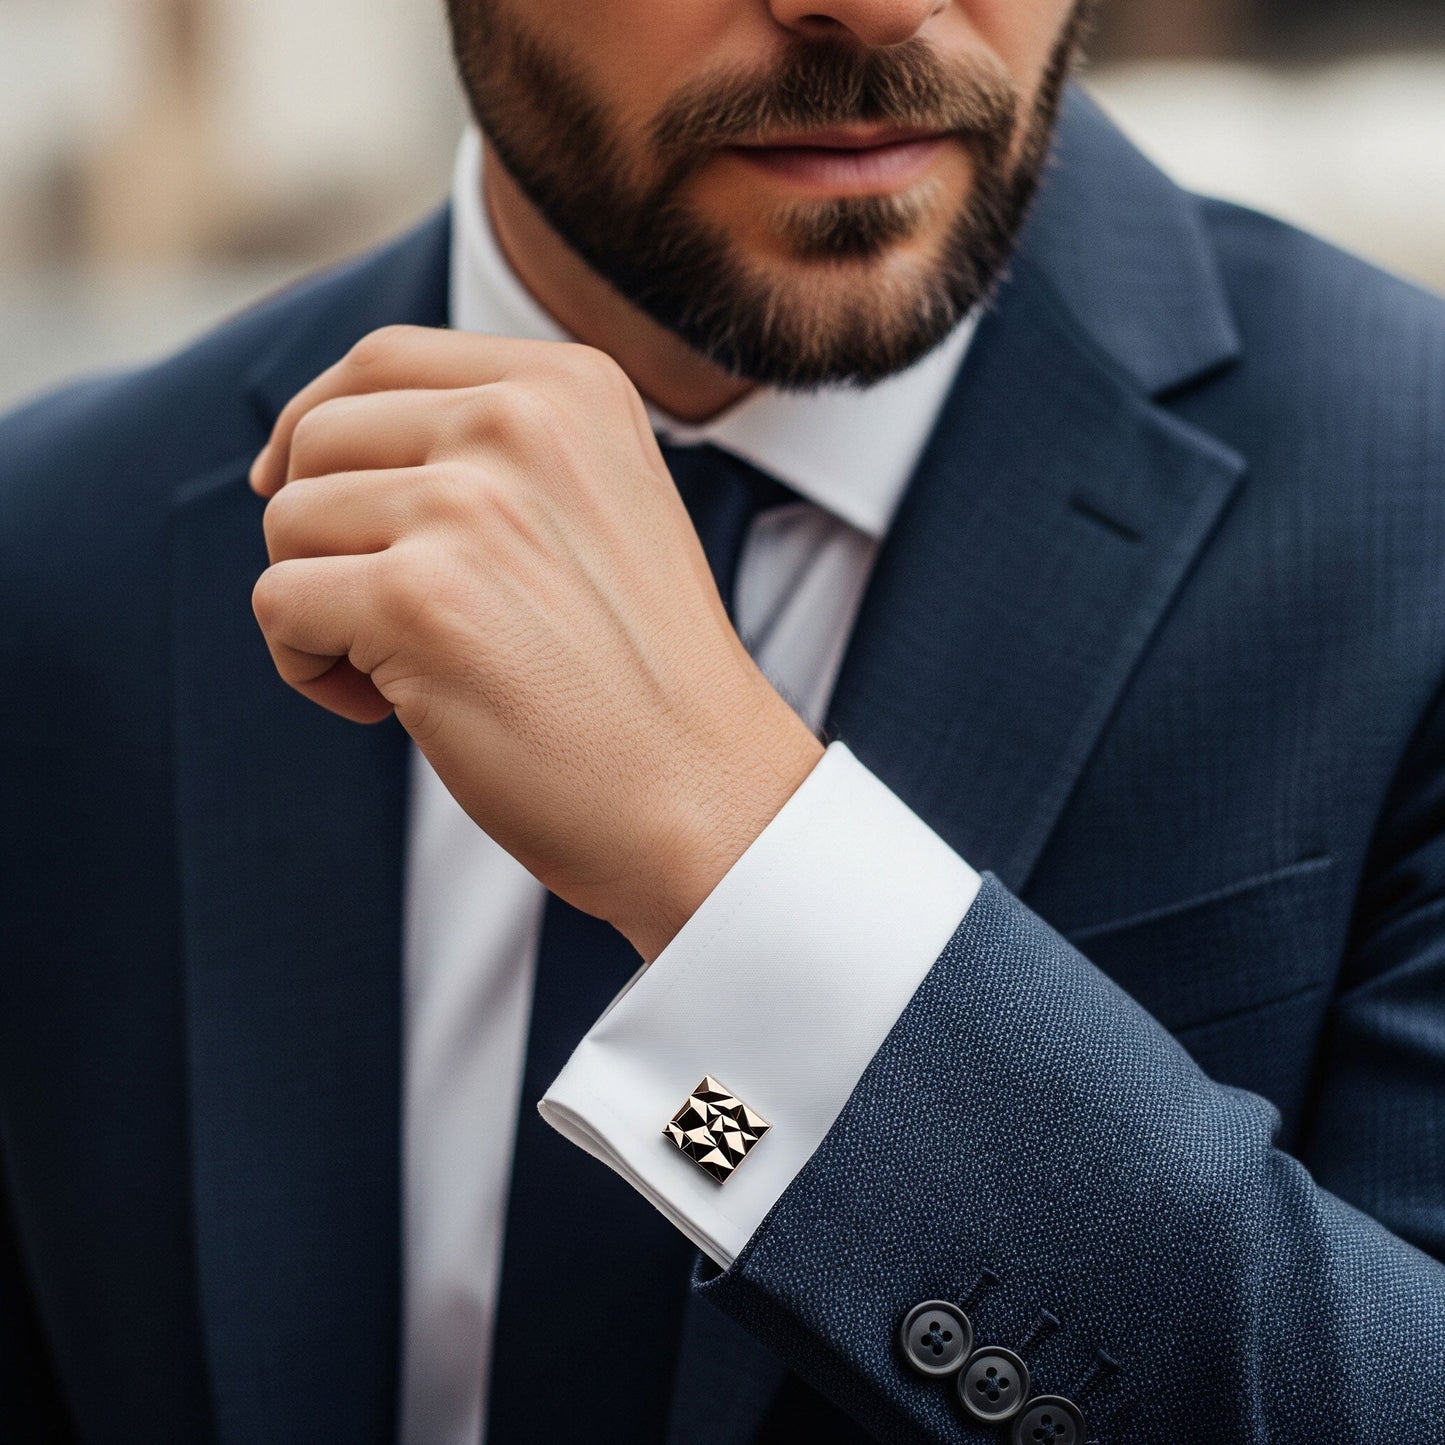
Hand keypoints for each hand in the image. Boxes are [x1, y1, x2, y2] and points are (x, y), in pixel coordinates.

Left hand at [249, 325, 823, 960]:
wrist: (702, 795)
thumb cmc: (641, 679)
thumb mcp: (600, 509)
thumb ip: (497, 454)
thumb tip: (316, 443)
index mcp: (572, 388)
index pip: (383, 359)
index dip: (314, 423)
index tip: (288, 485)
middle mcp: (520, 422)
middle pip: (320, 439)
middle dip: (320, 535)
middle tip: (385, 623)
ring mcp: (469, 504)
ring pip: (287, 522)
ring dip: (317, 608)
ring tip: (400, 671)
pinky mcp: (420, 597)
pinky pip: (278, 603)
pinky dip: (306, 667)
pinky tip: (386, 709)